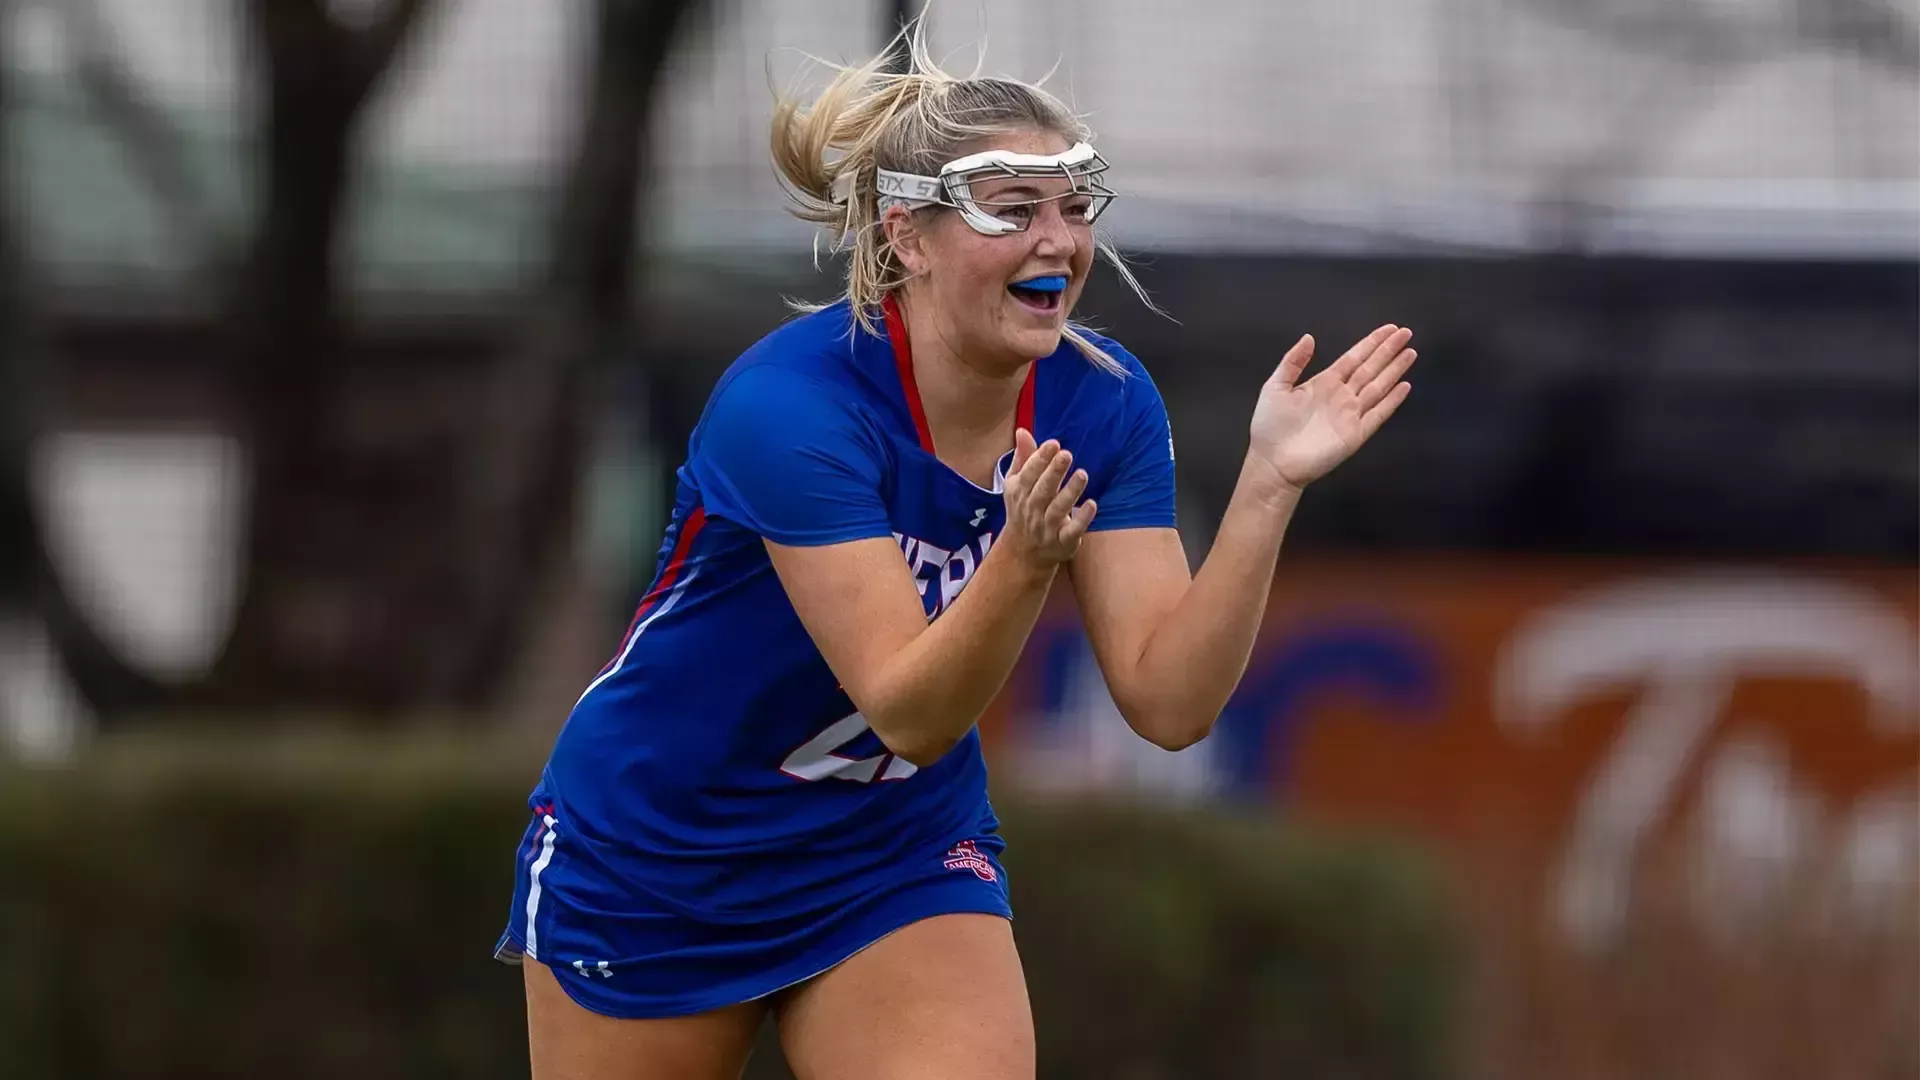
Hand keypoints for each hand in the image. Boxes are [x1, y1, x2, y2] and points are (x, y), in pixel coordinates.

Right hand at [999, 428, 1095, 568]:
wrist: (1024, 552)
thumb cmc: (1023, 509)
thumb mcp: (1017, 484)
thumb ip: (1023, 457)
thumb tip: (1022, 430)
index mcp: (1019, 492)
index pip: (1028, 474)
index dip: (1040, 459)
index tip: (1053, 444)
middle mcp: (1031, 510)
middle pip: (1042, 490)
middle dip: (1053, 472)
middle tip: (1067, 454)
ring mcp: (1046, 528)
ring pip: (1057, 509)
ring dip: (1070, 492)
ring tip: (1082, 474)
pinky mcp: (1063, 541)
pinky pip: (1072, 531)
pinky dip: (1082, 519)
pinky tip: (1092, 504)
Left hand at [1247, 324, 1415, 493]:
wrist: (1272, 462)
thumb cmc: (1270, 425)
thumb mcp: (1275, 386)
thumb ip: (1293, 362)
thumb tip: (1309, 337)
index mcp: (1324, 382)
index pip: (1354, 358)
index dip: (1371, 343)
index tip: (1390, 329)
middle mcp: (1342, 395)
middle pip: (1370, 368)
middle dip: (1388, 351)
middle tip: (1406, 333)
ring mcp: (1351, 414)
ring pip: (1378, 387)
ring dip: (1394, 370)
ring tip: (1410, 353)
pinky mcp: (1356, 434)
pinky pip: (1378, 414)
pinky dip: (1392, 401)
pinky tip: (1405, 386)